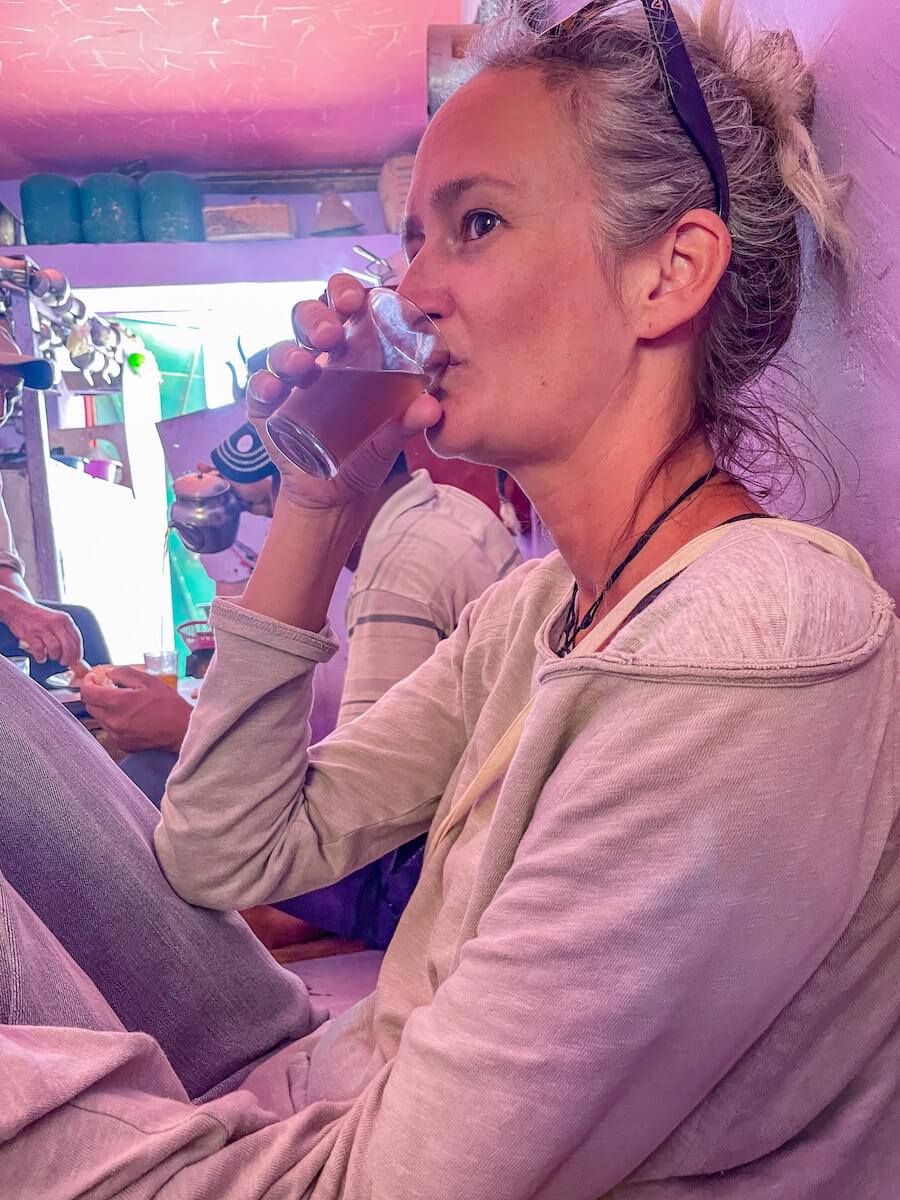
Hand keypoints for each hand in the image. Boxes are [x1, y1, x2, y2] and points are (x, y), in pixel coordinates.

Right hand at [0, 589, 82, 665]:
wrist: (18, 608)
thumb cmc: (38, 616)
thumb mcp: (56, 619)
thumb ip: (65, 632)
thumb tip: (73, 651)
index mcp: (64, 619)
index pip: (77, 639)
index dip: (78, 652)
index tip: (76, 660)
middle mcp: (56, 623)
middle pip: (68, 646)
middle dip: (68, 658)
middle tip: (64, 662)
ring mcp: (43, 629)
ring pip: (55, 649)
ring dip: (54, 656)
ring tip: (51, 656)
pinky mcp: (31, 634)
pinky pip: (40, 650)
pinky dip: (41, 657)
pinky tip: (41, 656)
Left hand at [81, 666, 191, 753]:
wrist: (183, 732)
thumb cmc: (170, 707)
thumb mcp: (149, 682)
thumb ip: (125, 674)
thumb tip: (110, 673)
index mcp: (118, 703)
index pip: (87, 693)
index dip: (87, 682)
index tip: (93, 678)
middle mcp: (113, 721)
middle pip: (90, 706)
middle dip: (96, 694)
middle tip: (108, 687)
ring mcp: (117, 735)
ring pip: (99, 718)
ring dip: (105, 708)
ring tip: (123, 702)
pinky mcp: (123, 744)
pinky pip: (110, 729)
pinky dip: (114, 720)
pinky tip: (130, 716)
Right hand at [246, 273, 441, 512]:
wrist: (338, 494)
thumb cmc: (366, 452)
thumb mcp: (391, 436)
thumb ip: (409, 421)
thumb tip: (431, 406)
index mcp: (349, 350)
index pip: (342, 306)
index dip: (344, 292)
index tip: (354, 301)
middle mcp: (316, 357)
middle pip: (307, 317)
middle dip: (315, 317)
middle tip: (329, 335)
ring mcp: (288, 380)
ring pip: (281, 349)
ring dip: (289, 350)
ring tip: (303, 365)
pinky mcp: (267, 408)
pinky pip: (259, 387)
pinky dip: (262, 383)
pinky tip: (273, 389)